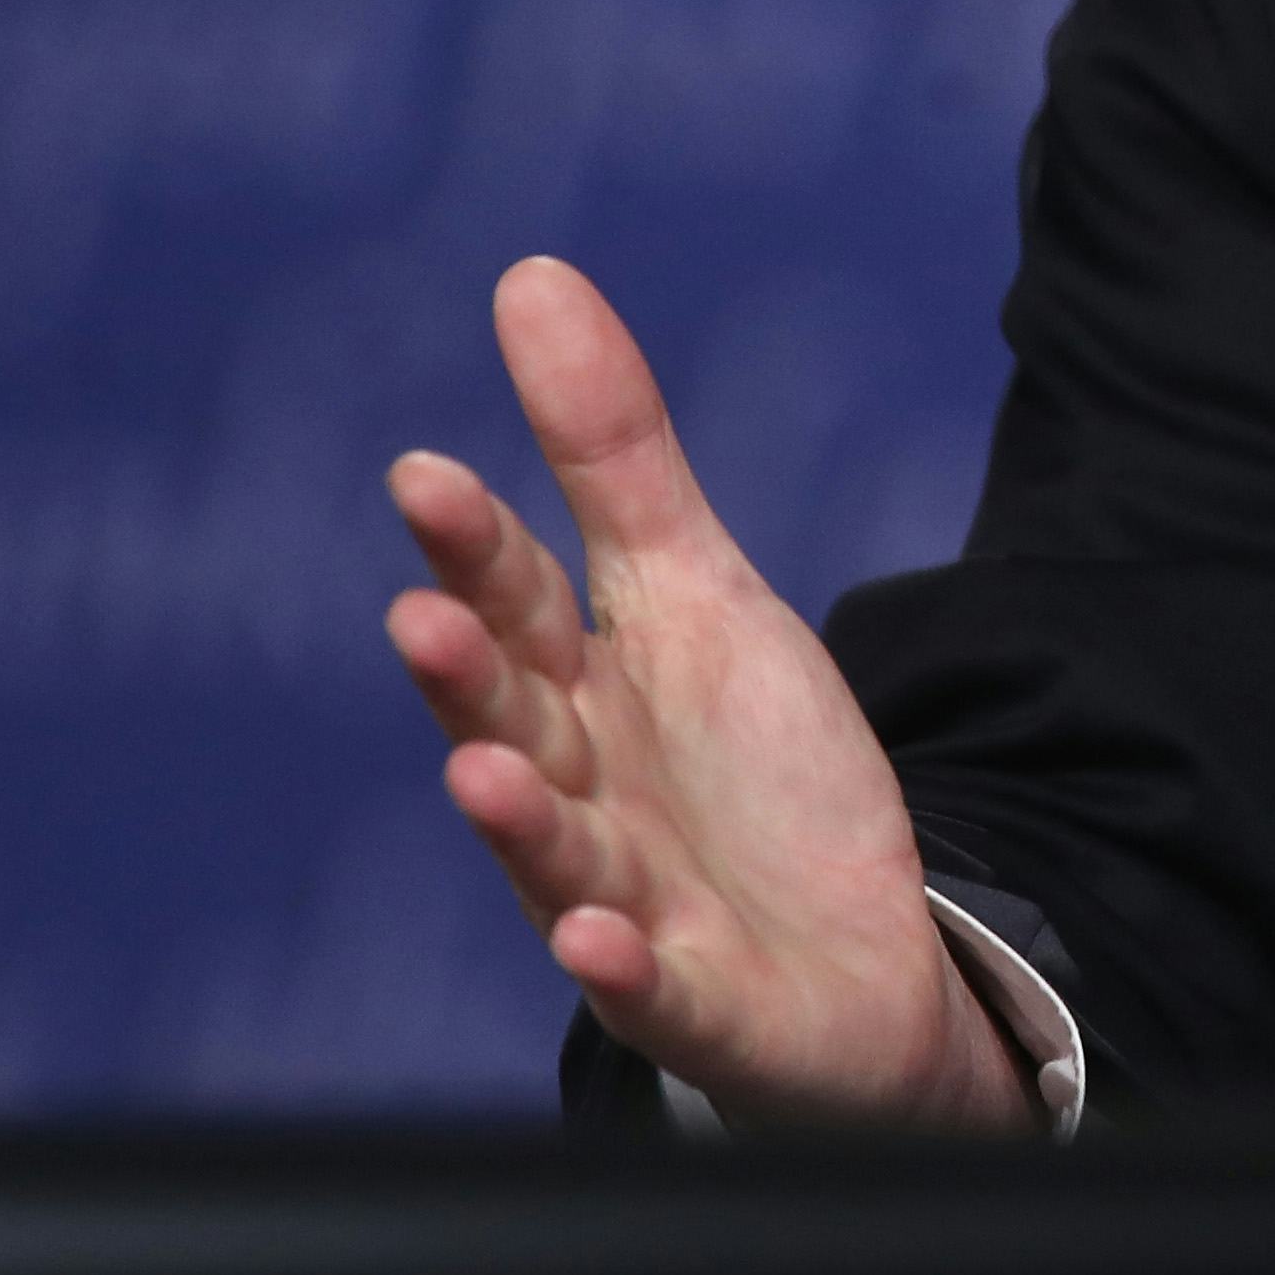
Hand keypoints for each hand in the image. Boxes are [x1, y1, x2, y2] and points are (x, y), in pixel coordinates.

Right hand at [382, 258, 1030, 1132]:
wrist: (852, 952)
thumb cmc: (747, 768)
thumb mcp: (699, 591)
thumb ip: (612, 455)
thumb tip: (531, 276)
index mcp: (581, 691)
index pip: (520, 603)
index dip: (476, 548)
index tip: (423, 472)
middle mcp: (581, 796)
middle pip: (519, 722)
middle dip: (471, 676)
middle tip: (422, 614)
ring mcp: (629, 904)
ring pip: (563, 859)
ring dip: (519, 822)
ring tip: (478, 772)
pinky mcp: (698, 999)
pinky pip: (656, 988)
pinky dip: (622, 968)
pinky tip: (594, 942)